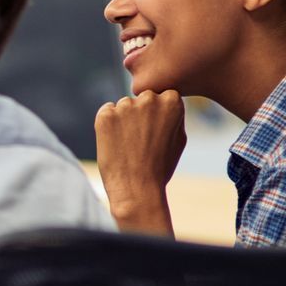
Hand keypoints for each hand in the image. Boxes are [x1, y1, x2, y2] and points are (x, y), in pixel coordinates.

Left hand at [94, 90, 185, 235]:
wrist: (137, 188)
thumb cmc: (160, 167)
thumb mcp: (179, 139)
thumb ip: (174, 116)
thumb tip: (167, 100)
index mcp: (172, 101)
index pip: (163, 97)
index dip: (158, 116)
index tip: (156, 133)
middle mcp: (149, 99)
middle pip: (143, 99)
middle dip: (141, 114)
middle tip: (141, 140)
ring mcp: (125, 106)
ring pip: (124, 106)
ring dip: (124, 119)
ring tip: (129, 145)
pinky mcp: (105, 115)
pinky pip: (107, 112)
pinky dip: (108, 124)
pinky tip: (115, 143)